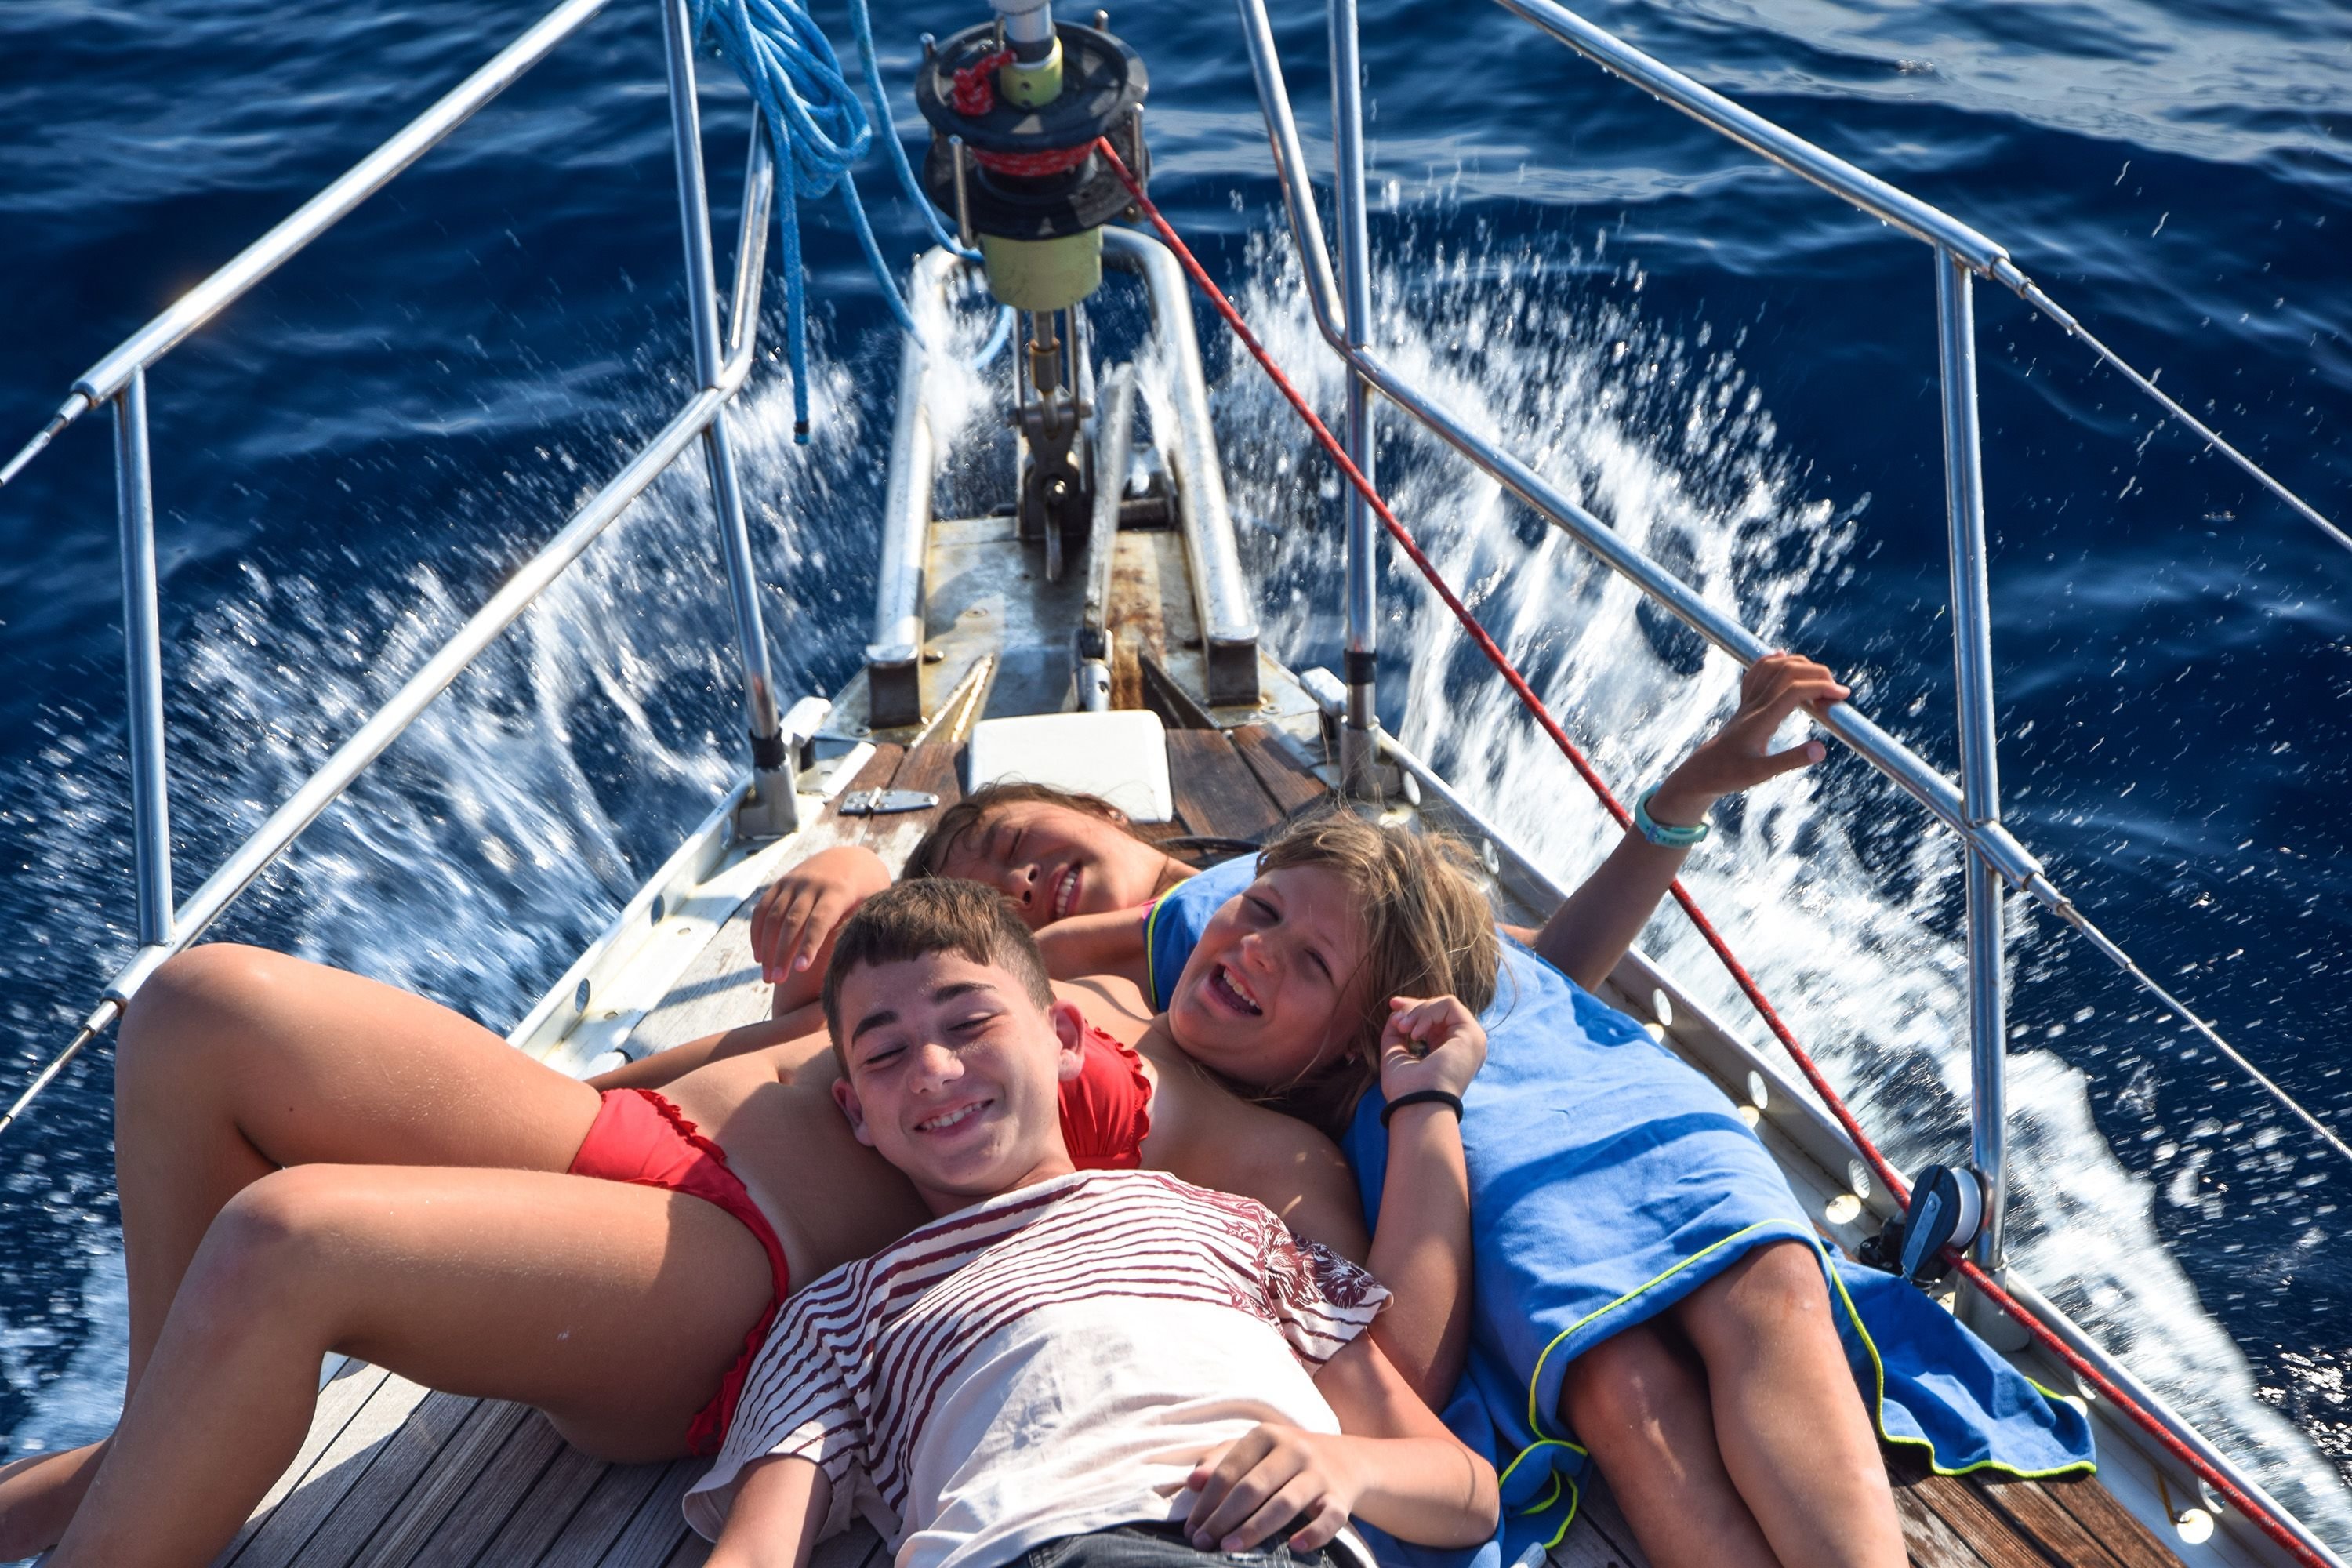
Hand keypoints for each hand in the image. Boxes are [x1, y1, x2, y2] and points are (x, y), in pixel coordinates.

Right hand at [750, 846, 891, 981]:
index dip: (809, 945)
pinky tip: (759, 957)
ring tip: (768, 977)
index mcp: (838, 890)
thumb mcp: (873, 904)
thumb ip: (863, 926)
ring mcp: (794, 882)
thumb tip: (857, 960)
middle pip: (792, 922)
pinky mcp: (781, 883)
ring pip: (773, 917)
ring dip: (767, 948)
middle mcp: (813, 884)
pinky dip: (757, 933)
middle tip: (776, 981)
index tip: (800, 970)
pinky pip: (763, 909)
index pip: (820, 920)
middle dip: (782, 953)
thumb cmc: (868, 891)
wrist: (852, 857)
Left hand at [1181, 1424, 1362, 1551]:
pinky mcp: (1340, 1498)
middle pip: (1253, 1486)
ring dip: (1255, 1527)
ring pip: (1285, 1502)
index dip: (1207, 1501)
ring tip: (1230, 1547)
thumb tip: (1192, 1482)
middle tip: (1202, 1543)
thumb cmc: (1285, 1459)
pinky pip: (1329, 1517)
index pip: (1230, 1470)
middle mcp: (1293, 1450)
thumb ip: (1221, 1461)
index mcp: (1266, 1436)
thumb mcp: (1255, 1450)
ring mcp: (1318, 1474)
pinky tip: (1294, 1546)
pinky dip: (1314, 1533)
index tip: (1192, 1528)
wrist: (1346, 1460)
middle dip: (1223, 1517)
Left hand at [1378, 996, 1485, 1102]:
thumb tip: (1396, 1012)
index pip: (1436, 1021)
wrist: (1417, 1103)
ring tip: (1404, 1030)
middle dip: (1415, 1006)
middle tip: (1396, 1015)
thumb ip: (1397, 1032)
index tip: (1393, 1006)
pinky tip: (1417, 1034)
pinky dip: (1427, 1014)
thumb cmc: (1406, 1087)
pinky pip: (1449, 1005)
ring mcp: (1472, 1039)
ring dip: (1418, 1012)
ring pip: (1444, 1005)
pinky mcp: (1472, 1034)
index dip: (1415, 1009)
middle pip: (1441, 1011)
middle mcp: (1464, 1045)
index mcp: (1450, 1052)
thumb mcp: (1395, 1053)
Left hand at [1648, 652, 1849, 826]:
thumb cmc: (1729, 775)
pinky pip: (1756, 673)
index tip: (1843, 697)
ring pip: (1772, 667)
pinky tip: (1782, 656)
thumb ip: (1790, 760)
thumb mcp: (1761, 774)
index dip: (1821, 688)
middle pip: (1787, 672)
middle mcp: (1754, 705)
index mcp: (1760, 720)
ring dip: (1800, 665)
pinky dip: (1772, 661)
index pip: (1794, 691)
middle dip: (1817, 673)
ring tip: (1822, 679)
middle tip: (1837, 692)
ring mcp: (1747, 702)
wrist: (1701, 772)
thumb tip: (1822, 749)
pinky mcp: (1744, 704)